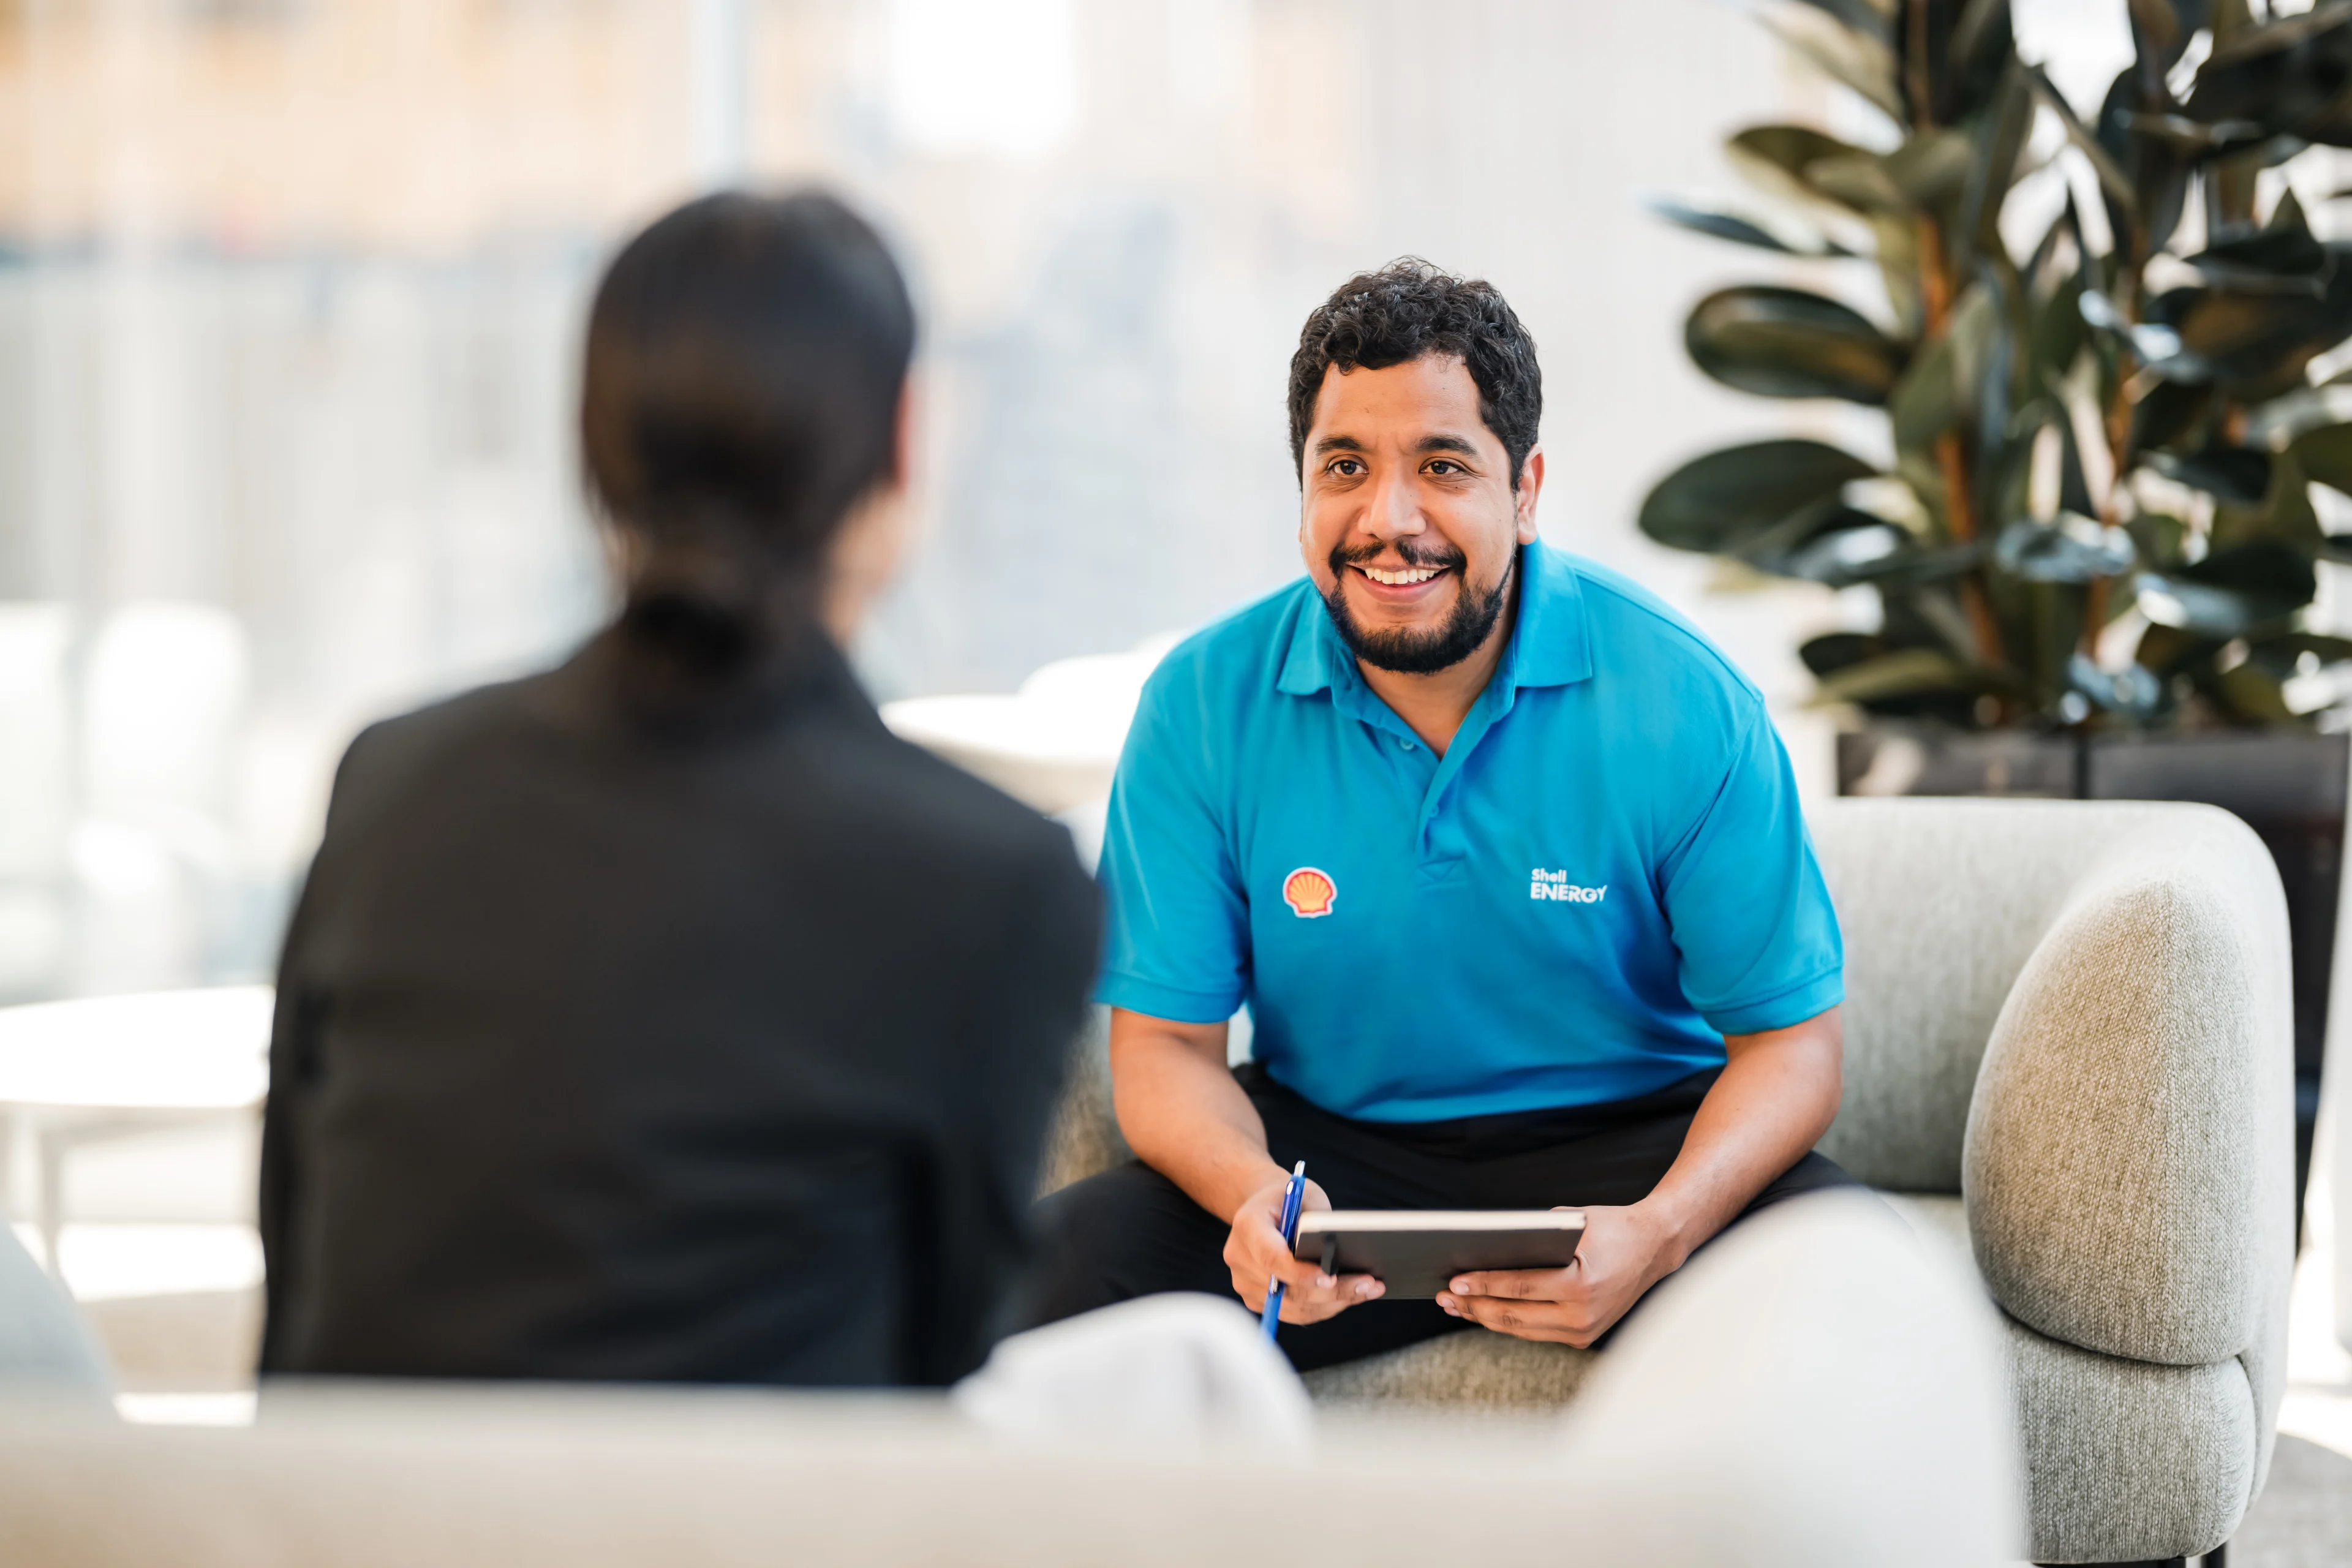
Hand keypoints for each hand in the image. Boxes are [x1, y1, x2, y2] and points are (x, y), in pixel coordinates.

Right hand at [1224, 1174, 1384, 1323]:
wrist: (1266, 1208)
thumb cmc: (1289, 1198)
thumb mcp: (1305, 1193)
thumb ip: (1316, 1221)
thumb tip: (1337, 1254)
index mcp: (1248, 1226)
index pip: (1271, 1258)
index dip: (1300, 1273)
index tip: (1330, 1278)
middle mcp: (1240, 1258)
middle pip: (1287, 1289)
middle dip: (1332, 1291)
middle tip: (1368, 1284)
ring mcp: (1245, 1283)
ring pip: (1294, 1306)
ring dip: (1334, 1303)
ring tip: (1367, 1290)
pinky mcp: (1257, 1300)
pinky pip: (1294, 1312)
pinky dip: (1323, 1307)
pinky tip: (1349, 1296)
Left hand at [1434, 1204, 1680, 1347]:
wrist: (1654, 1248)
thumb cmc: (1611, 1227)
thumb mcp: (1572, 1222)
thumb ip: (1533, 1238)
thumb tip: (1484, 1250)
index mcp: (1581, 1285)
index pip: (1519, 1288)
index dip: (1483, 1286)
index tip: (1454, 1282)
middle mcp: (1583, 1315)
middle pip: (1515, 1317)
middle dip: (1474, 1306)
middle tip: (1444, 1296)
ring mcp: (1584, 1332)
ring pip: (1522, 1330)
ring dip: (1485, 1318)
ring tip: (1455, 1305)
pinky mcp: (1583, 1338)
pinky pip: (1536, 1332)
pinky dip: (1509, 1322)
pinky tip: (1485, 1311)